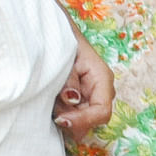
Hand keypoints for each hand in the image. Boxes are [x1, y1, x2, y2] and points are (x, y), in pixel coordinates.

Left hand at [53, 22, 113, 138]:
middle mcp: (101, 92)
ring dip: (65, 114)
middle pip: (92, 120)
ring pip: (81, 120)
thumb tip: (72, 99)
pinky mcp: (82, 100)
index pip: (102, 112)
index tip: (62, 120)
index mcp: (103, 79)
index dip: (83, 121)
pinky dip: (63, 111)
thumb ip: (69, 80)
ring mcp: (92, 97)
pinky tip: (53, 100)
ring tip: (52, 98)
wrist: (59, 34)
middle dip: (71, 118)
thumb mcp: (65, 59)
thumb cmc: (64, 43)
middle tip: (53, 107)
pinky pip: (74, 114)